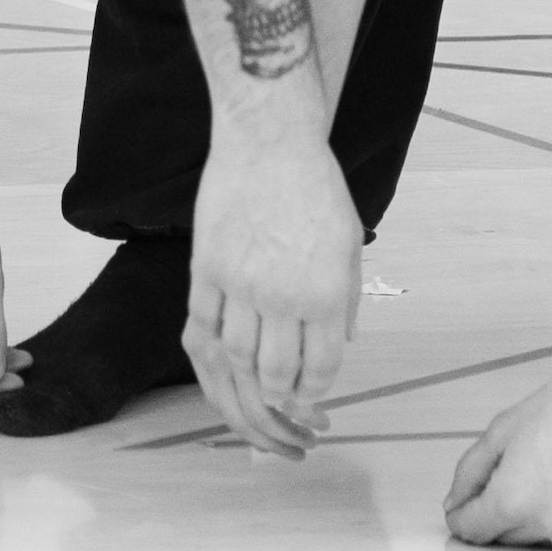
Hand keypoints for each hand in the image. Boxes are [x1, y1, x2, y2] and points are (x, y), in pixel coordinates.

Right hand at [185, 142, 363, 457]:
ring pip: (236, 360)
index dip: (315, 394)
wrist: (269, 140)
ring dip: (247, 387)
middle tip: (287, 410)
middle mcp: (282, 296)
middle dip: (282, 403)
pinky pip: (202, 328)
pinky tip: (222, 363)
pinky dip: (212, 356)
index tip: (313, 400)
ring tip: (256, 393)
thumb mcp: (349, 244)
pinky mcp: (205, 269)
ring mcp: (239, 284)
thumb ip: (347, 299)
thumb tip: (345, 343)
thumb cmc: (317, 188)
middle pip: (275, 375)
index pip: (320, 368)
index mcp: (326, 293)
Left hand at [441, 356, 551, 549]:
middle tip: (525, 475)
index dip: (464, 517)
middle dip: (507, 513)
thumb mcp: (503, 429)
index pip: (473, 531)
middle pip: (511, 538)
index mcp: (513, 499)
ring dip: (548, 516)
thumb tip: (456, 503)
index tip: (467, 510)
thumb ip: (470, 472)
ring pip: (551, 537)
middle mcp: (550, 524)